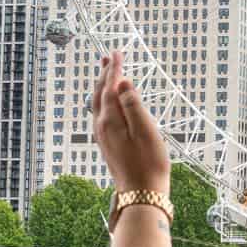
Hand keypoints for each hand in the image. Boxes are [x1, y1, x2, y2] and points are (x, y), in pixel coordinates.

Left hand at [92, 51, 170, 194]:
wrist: (140, 194)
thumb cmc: (148, 164)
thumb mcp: (146, 131)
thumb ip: (133, 105)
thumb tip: (123, 83)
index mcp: (110, 120)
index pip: (110, 87)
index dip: (115, 69)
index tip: (118, 53)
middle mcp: (102, 126)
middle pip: (100, 93)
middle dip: (105, 74)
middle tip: (109, 57)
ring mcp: (103, 136)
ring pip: (98, 104)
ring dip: (102, 87)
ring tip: (106, 74)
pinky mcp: (107, 144)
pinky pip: (101, 114)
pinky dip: (104, 101)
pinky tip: (109, 103)